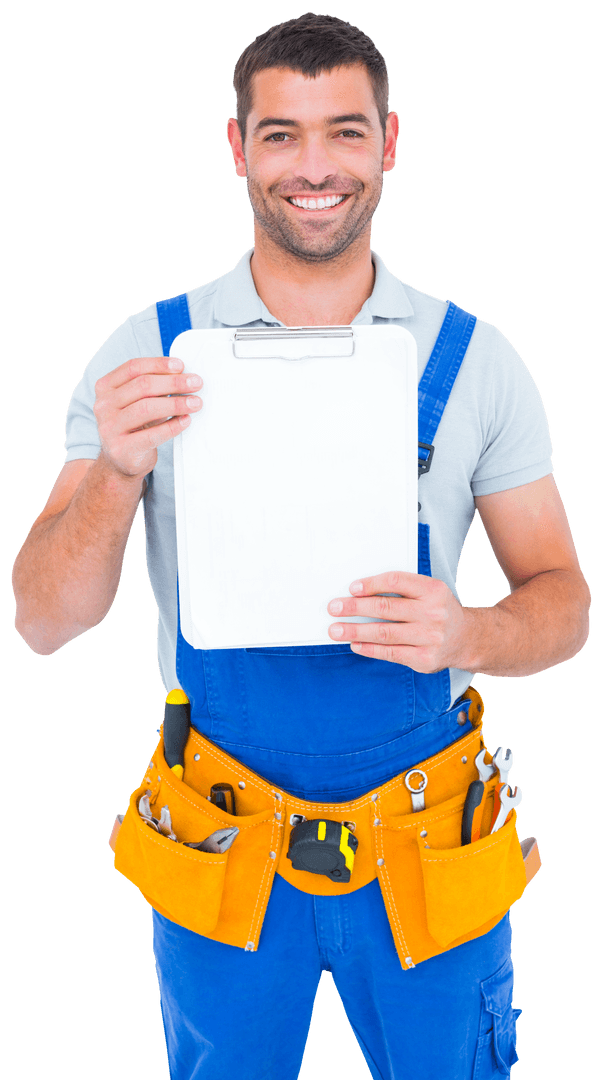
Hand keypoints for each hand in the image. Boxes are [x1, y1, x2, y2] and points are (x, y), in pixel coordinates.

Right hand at [93, 357, 202, 477]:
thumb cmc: (134, 426)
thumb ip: (153, 387)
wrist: (121, 461)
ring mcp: (109, 427)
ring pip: (146, 408)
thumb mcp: (138, 402)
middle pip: (142, 385)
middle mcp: (103, 405)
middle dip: (173, 382)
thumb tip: (184, 375)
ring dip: (176, 403)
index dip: (159, 364)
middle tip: (196, 383)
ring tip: (195, 402)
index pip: (133, 367)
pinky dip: (172, 426)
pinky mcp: (122, 448)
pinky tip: (185, 421)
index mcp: (105, 387)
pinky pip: (152, 435)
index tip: (181, 366)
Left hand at [327, 571, 473, 672]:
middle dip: (355, 608)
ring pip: (384, 632)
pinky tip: (355, 645)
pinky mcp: (424, 659)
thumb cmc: (440, 611)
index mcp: (433, 590)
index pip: (396, 581)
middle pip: (386, 607)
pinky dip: (369, 649)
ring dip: (356, 631)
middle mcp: (432, 613)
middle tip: (334, 608)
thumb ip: (403, 589)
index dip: (372, 584)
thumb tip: (360, 593)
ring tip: (336, 630)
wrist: (468, 639)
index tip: (352, 588)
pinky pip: (390, 653)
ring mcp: (429, 638)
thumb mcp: (430, 592)